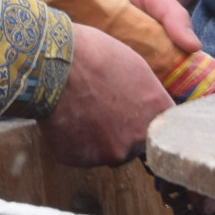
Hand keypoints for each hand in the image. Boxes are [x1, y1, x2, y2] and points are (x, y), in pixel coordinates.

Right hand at [39, 25, 175, 166]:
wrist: (53, 65)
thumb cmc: (94, 55)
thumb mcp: (137, 66)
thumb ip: (149, 95)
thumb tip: (150, 107)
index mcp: (157, 113)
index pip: (162, 125)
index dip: (144, 116)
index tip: (132, 108)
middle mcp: (138, 139)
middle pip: (135, 142)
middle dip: (123, 129)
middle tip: (103, 107)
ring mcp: (109, 153)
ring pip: (108, 150)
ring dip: (99, 137)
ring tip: (82, 110)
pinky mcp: (81, 160)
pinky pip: (82, 155)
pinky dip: (76, 142)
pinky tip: (68, 118)